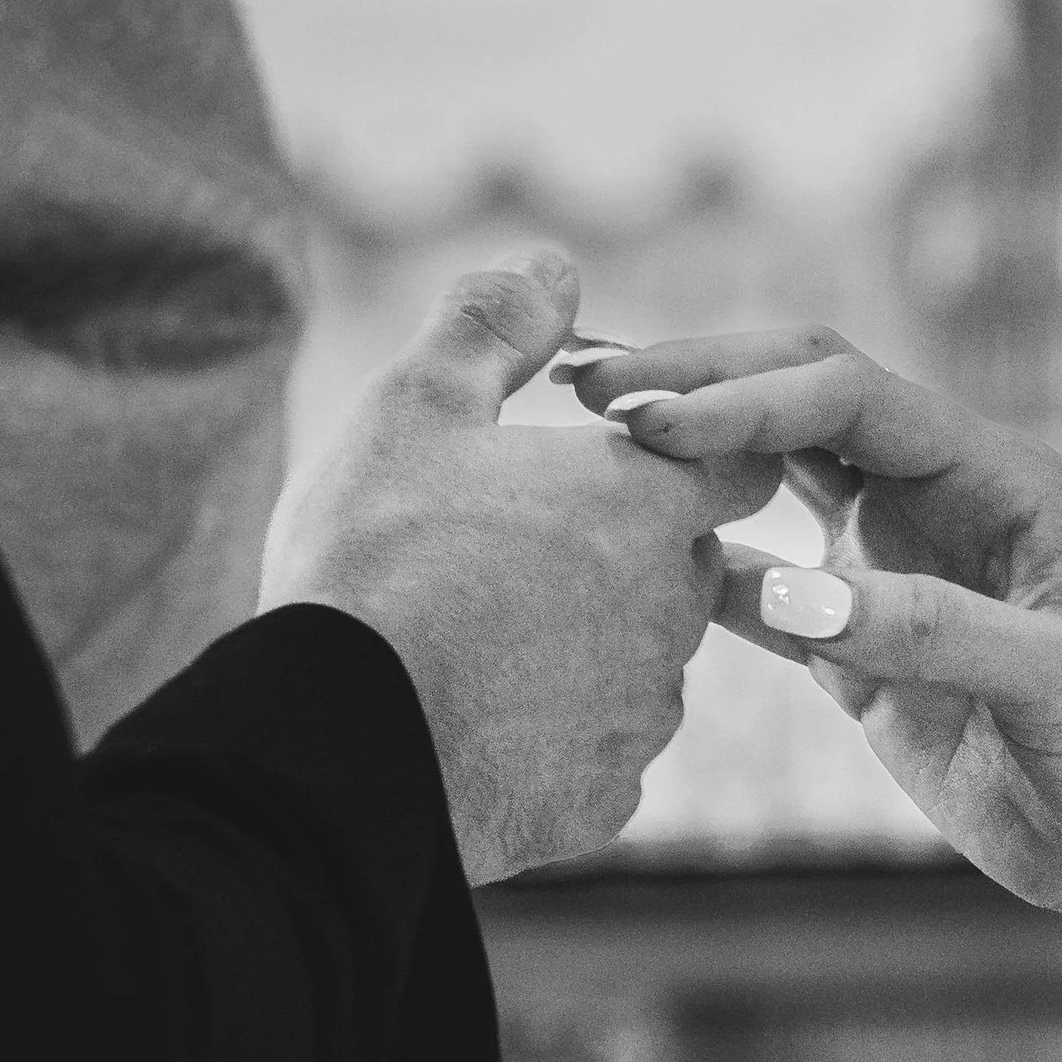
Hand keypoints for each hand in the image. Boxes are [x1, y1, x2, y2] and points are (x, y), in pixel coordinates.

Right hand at [262, 253, 779, 881]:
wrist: (331, 747)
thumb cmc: (373, 559)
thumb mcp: (415, 405)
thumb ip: (494, 321)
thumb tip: (554, 262)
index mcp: (647, 503)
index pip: (729, 459)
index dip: (677, 450)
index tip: (611, 454)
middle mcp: (673, 609)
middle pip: (685, 564)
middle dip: (625, 551)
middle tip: (516, 549)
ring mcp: (644, 713)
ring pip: (644, 662)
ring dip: (591, 644)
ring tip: (483, 638)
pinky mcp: (605, 799)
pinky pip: (602, 753)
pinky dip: (558, 735)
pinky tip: (481, 720)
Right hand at [572, 328, 1061, 920]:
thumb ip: (934, 633)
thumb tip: (792, 592)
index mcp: (995, 477)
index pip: (849, 397)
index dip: (748, 395)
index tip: (656, 422)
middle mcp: (934, 502)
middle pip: (794, 403)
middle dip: (695, 385)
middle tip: (584, 388)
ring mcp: (889, 571)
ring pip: (767, 480)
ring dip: (683, 457)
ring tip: (580, 444)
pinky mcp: (859, 650)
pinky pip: (758, 590)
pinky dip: (696, 571)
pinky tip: (624, 564)